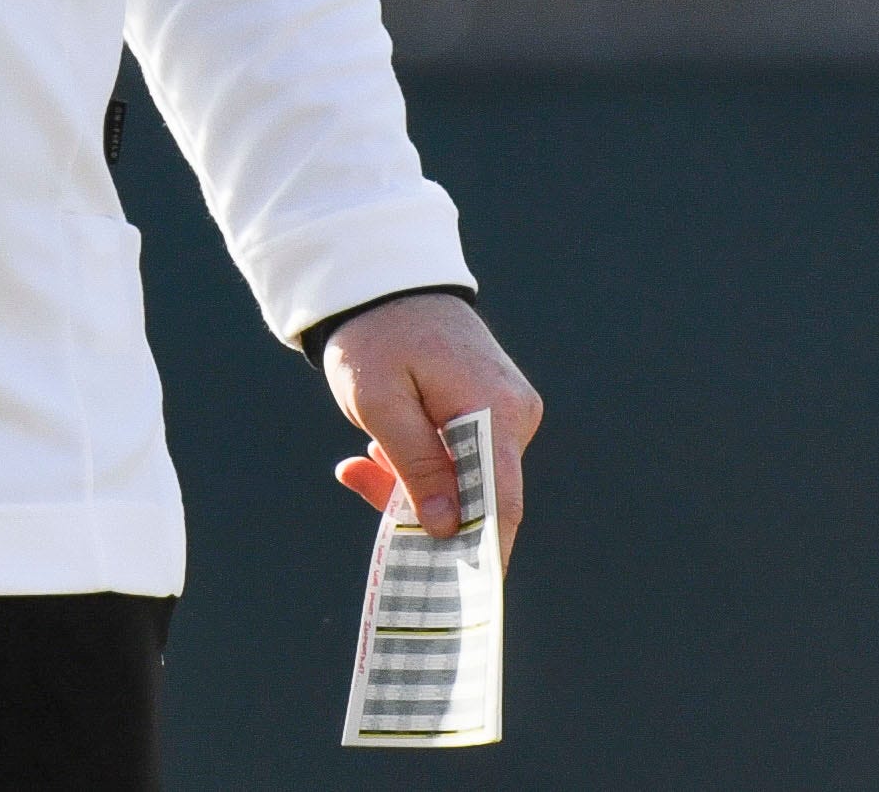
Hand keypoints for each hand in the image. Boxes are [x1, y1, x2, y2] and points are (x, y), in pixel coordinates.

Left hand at [323, 293, 539, 562]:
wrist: (381, 282)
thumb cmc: (375, 338)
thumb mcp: (380, 403)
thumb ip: (415, 466)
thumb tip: (447, 529)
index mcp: (497, 411)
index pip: (501, 501)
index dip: (484, 553)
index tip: (463, 596)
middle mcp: (515, 416)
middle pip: (481, 495)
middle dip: (424, 509)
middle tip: (363, 486)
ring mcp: (507, 414)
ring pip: (466, 480)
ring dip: (412, 483)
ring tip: (363, 458)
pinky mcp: (491, 413)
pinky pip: (461, 458)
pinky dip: (419, 464)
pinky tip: (378, 450)